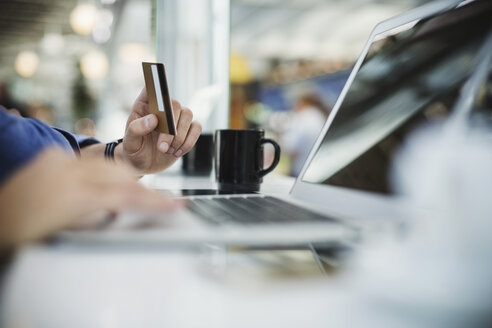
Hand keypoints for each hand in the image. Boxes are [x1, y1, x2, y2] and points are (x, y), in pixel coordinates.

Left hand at [0, 148, 180, 247]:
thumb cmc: (20, 232)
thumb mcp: (65, 232)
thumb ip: (97, 216)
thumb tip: (114, 210)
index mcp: (76, 195)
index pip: (128, 196)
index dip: (157, 201)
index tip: (176, 204)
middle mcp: (70, 171)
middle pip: (123, 175)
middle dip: (143, 189)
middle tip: (159, 200)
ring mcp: (60, 160)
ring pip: (108, 164)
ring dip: (123, 178)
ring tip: (133, 193)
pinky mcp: (52, 156)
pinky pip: (88, 160)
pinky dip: (101, 172)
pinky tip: (102, 183)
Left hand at [121, 88, 201, 173]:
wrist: (145, 164)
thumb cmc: (135, 150)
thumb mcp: (130, 142)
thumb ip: (136, 129)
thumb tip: (153, 119)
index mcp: (144, 105)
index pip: (152, 88)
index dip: (157, 85)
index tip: (159, 97)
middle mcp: (163, 107)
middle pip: (174, 103)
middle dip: (170, 127)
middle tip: (161, 147)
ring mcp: (176, 117)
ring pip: (188, 114)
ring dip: (179, 137)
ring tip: (167, 150)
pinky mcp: (188, 129)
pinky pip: (196, 128)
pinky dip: (188, 142)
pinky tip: (177, 152)